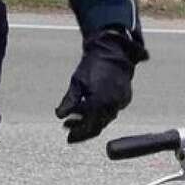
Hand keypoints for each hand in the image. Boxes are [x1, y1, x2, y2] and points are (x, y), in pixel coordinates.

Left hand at [55, 29, 146, 143]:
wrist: (112, 52)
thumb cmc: (91, 66)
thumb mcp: (77, 83)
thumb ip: (69, 101)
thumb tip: (59, 116)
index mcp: (98, 102)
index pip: (86, 124)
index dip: (76, 130)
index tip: (65, 129)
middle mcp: (111, 105)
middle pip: (96, 127)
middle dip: (82, 130)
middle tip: (70, 131)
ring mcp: (120, 102)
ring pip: (105, 120)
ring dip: (92, 122)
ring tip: (78, 120)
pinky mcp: (125, 99)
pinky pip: (113, 112)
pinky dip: (102, 114)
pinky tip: (92, 111)